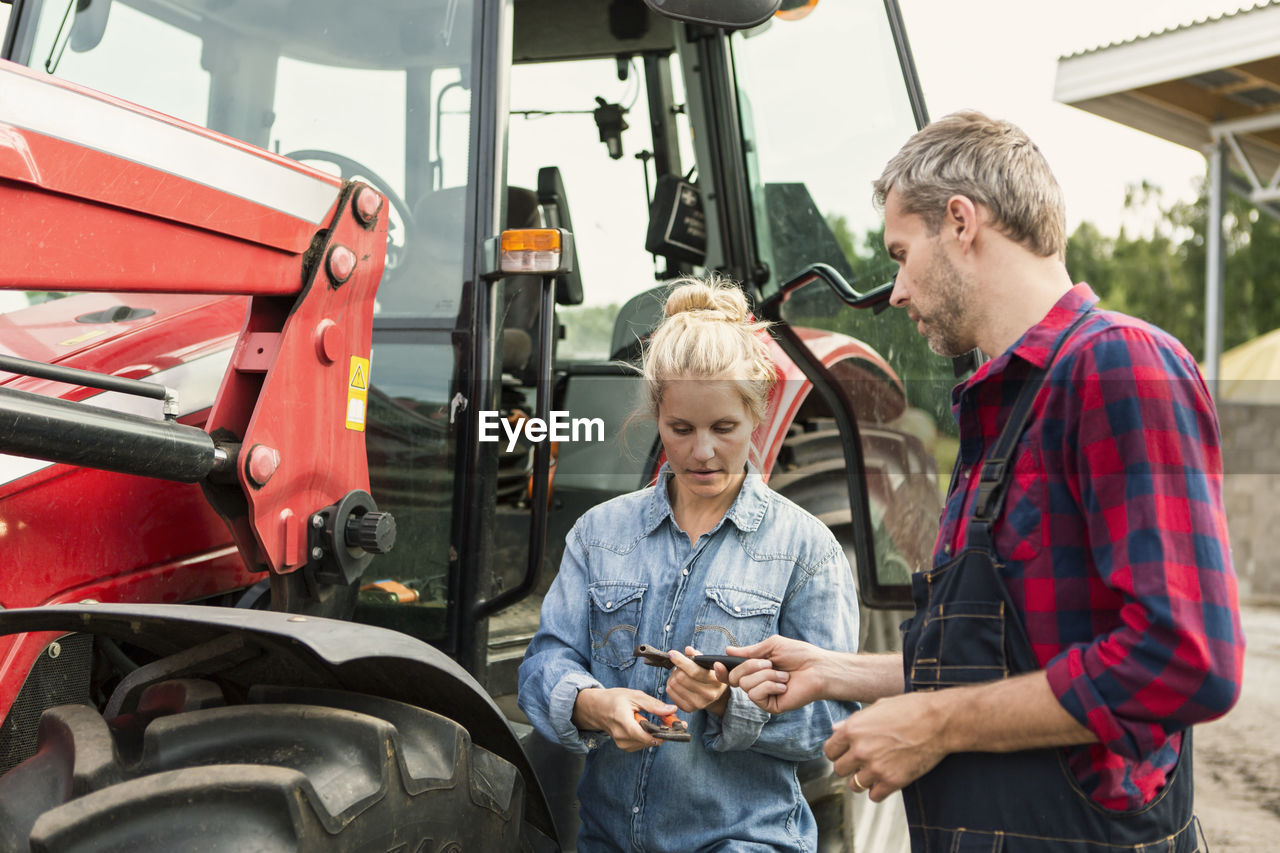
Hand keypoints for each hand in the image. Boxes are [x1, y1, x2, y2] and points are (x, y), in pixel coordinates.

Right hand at [571, 687, 677, 751]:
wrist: (597, 708)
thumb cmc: (615, 699)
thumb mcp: (634, 696)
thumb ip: (654, 705)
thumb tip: (672, 710)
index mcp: (622, 721)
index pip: (644, 735)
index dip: (662, 733)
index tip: (676, 726)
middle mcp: (621, 736)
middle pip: (649, 740)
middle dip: (664, 731)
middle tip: (673, 720)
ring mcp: (622, 743)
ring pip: (648, 743)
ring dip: (657, 733)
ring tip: (661, 720)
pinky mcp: (625, 746)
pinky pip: (643, 744)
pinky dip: (649, 736)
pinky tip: (650, 726)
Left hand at [666, 647, 728, 715]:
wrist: (714, 694)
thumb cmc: (710, 675)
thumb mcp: (708, 664)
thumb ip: (699, 655)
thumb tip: (688, 650)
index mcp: (716, 681)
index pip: (694, 671)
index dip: (681, 661)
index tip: (672, 653)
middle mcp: (709, 694)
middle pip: (681, 678)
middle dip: (677, 668)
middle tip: (680, 666)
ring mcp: (698, 703)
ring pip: (674, 684)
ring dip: (673, 676)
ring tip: (679, 674)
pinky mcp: (688, 708)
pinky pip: (670, 692)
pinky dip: (670, 684)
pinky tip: (677, 682)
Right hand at [717, 635, 834, 713]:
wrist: (818, 669)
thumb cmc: (799, 655)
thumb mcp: (771, 646)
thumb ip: (749, 651)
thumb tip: (728, 650)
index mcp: (755, 669)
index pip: (731, 673)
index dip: (721, 670)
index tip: (716, 663)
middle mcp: (757, 683)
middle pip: (735, 678)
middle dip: (751, 666)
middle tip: (770, 663)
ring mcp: (763, 696)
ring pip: (745, 685)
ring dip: (766, 675)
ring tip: (783, 675)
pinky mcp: (770, 706)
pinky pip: (756, 695)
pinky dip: (770, 685)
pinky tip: (783, 685)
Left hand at [823, 691, 947, 801]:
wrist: (938, 721)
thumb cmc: (910, 709)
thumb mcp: (877, 707)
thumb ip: (853, 721)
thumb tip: (835, 729)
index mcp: (853, 729)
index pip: (829, 751)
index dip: (838, 752)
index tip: (846, 752)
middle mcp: (860, 750)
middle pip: (839, 770)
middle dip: (849, 766)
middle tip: (861, 762)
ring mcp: (876, 767)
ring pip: (854, 785)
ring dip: (862, 780)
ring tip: (874, 772)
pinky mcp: (893, 781)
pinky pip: (874, 796)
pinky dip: (878, 791)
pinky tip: (886, 780)